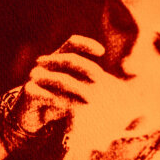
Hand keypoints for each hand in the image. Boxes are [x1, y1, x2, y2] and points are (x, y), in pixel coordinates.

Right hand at [19, 35, 141, 147]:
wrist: (31, 116)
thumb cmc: (58, 100)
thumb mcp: (76, 90)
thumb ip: (95, 83)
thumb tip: (131, 77)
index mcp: (59, 58)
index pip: (72, 43)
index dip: (86, 44)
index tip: (102, 52)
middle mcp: (47, 64)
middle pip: (68, 59)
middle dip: (86, 67)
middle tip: (100, 79)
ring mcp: (35, 78)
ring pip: (58, 78)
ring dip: (76, 89)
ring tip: (89, 101)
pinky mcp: (28, 93)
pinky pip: (42, 94)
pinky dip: (55, 100)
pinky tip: (67, 109)